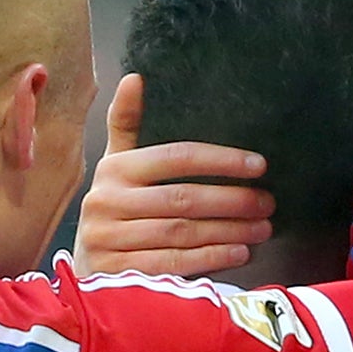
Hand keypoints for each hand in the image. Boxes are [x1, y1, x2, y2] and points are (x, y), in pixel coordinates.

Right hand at [73, 73, 274, 275]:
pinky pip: (173, 264)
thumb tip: (135, 77)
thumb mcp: (115, 167)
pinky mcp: (118, 274)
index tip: (259, 165)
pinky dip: (210, 258)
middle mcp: (107, 202)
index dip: (220, 160)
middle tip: (267, 203)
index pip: (176, 157)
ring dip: (229, 231)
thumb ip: (127, 125)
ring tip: (262, 228)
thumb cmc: (113, 212)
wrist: (84, 270)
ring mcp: (109, 241)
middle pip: (183, 198)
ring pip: (182, 232)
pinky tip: (239, 253)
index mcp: (114, 170)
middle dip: (232, 200)